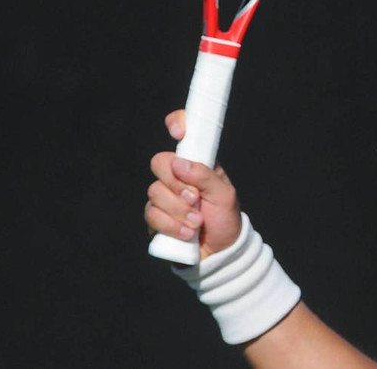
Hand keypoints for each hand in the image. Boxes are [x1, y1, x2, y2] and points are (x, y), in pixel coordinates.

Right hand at [147, 110, 244, 259]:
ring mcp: (164, 195)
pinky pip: (151, 214)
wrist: (219, 253)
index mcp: (197, 163)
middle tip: (195, 199)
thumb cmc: (225, 219)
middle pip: (159, 162)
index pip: (184, 133)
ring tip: (197, 222)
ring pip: (154, 192)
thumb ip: (204, 175)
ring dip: (178, 211)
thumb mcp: (225, 195)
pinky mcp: (155, 217)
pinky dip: (171, 225)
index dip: (178, 124)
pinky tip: (187, 233)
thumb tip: (179, 163)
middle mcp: (178, 175)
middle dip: (176, 184)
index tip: (178, 132)